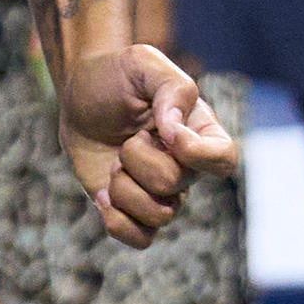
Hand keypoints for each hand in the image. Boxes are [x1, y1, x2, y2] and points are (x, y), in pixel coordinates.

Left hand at [59, 40, 239, 249]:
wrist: (78, 94)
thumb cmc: (117, 75)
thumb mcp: (144, 64)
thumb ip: (171, 89)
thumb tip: (174, 132)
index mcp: (199, 132)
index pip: (225, 159)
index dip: (198, 154)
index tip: (165, 133)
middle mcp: (186, 167)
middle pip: (175, 184)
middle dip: (138, 158)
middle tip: (127, 137)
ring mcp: (160, 192)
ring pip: (158, 215)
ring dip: (123, 187)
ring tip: (114, 162)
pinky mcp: (132, 210)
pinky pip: (140, 239)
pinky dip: (117, 221)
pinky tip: (103, 194)